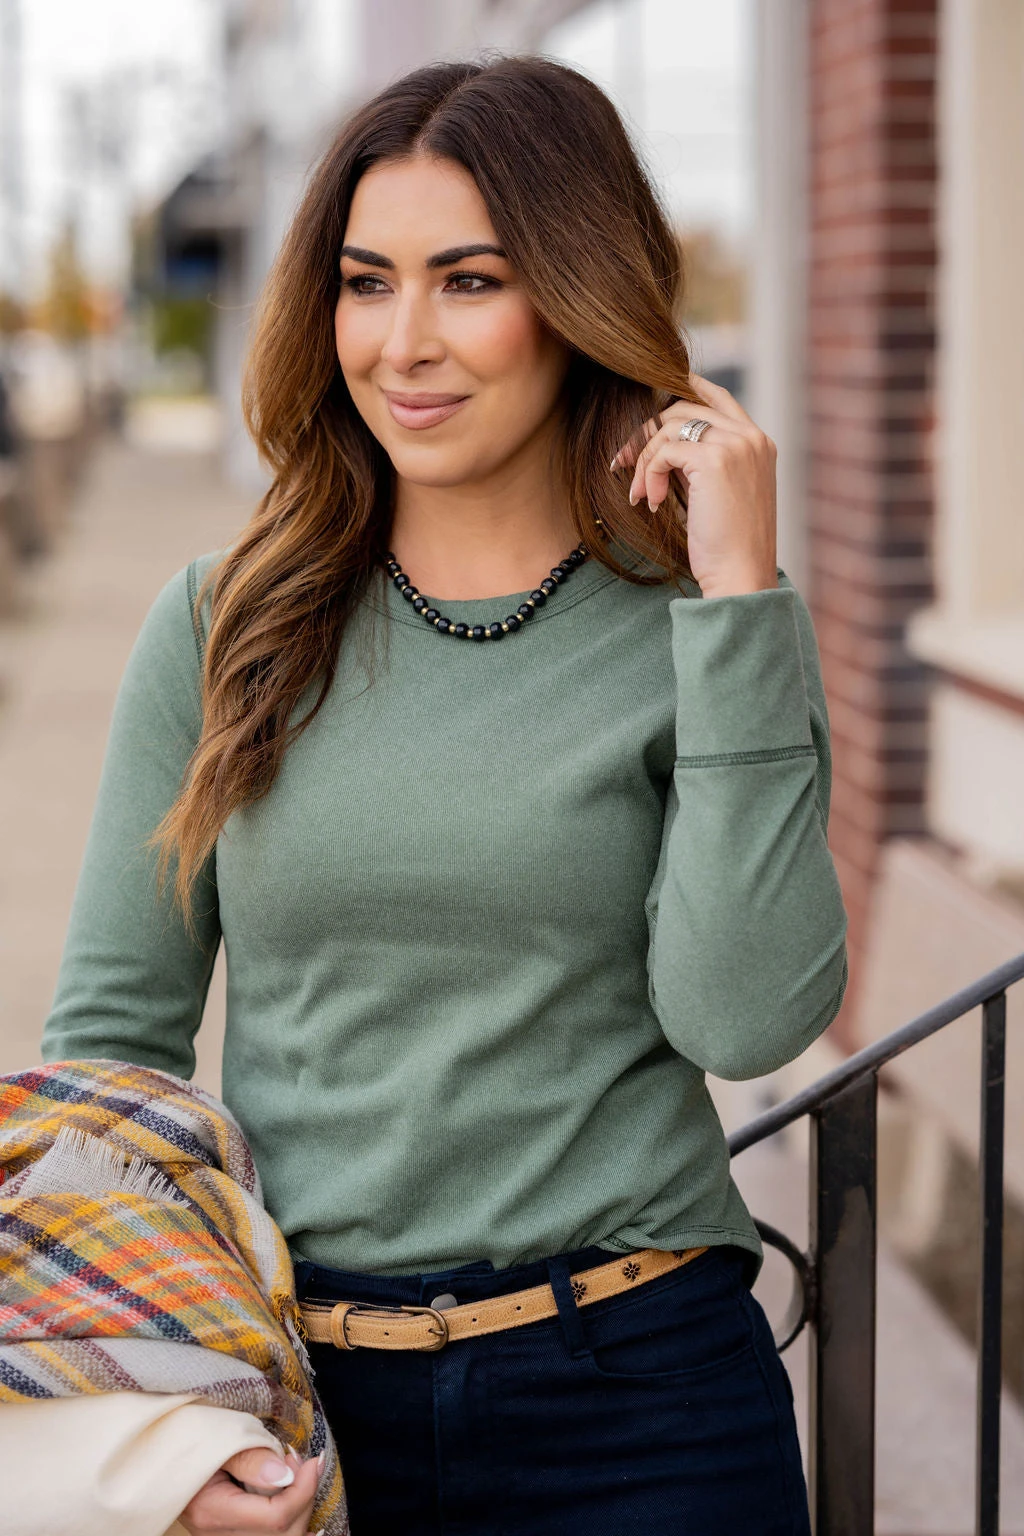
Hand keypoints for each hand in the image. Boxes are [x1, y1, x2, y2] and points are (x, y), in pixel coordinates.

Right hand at [178, 1444, 322, 1534]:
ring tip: (294, 1474)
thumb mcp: (219, 1434)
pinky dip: (290, 1523)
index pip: (275, 1518)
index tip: (313, 1459)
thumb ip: (251, 1457)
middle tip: (301, 1462)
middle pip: (282, 1535)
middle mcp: (216, 1535)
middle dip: (304, 1498)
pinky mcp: (229, 1533)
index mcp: (211, 1511)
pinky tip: (302, 1511)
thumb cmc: (190, 1433)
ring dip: (298, 1508)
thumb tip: (286, 1476)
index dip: (304, 1489)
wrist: (157, 1446)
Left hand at [609, 374, 778, 598]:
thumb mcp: (723, 494)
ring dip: (644, 460)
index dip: (686, 387)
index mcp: (759, 444)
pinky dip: (649, 474)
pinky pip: (664, 452)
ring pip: (669, 427)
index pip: (719, 398)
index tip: (654, 391)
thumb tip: (665, 446)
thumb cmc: (729, 547)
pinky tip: (652, 503)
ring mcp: (735, 445)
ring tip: (640, 494)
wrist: (741, 575)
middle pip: (684, 407)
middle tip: (622, 461)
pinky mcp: (714, 460)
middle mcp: (751, 438)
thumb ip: (705, 463)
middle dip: (647, 432)